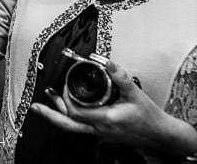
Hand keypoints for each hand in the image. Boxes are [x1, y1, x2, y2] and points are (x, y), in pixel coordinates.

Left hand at [30, 60, 196, 157]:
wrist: (161, 135)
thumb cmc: (149, 116)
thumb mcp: (135, 93)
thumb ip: (120, 76)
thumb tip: (108, 61)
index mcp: (106, 119)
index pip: (76, 112)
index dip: (66, 98)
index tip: (65, 84)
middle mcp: (100, 130)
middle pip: (68, 125)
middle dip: (50, 115)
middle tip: (35, 107)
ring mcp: (100, 134)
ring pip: (73, 128)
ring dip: (58, 116)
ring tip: (45, 106)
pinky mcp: (103, 134)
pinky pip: (81, 128)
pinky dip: (71, 118)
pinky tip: (67, 109)